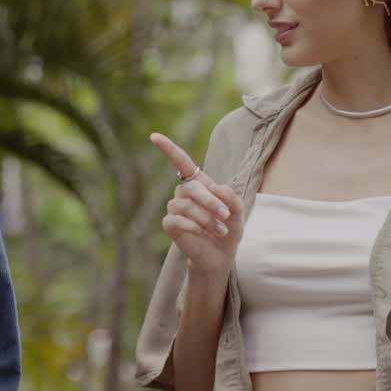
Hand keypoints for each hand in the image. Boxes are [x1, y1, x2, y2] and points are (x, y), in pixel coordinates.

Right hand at [150, 132, 243, 276]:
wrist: (221, 254)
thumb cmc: (228, 228)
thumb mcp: (237, 211)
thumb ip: (231, 197)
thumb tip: (214, 187)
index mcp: (198, 183)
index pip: (180, 162)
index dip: (167, 148)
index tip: (153, 136)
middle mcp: (182, 192)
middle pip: (192, 188)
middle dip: (211, 202)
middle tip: (225, 216)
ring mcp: (174, 208)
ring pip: (186, 206)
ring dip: (207, 219)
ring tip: (219, 229)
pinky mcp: (170, 224)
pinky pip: (178, 220)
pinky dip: (194, 227)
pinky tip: (202, 234)